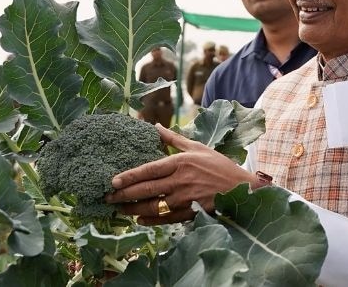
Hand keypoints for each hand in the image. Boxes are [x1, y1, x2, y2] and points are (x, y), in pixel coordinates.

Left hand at [106, 124, 257, 223]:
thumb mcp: (198, 148)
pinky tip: (139, 218)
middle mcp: (180, 181)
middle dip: (124, 195)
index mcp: (181, 163)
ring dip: (133, 209)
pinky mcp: (189, 213)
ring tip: (119, 209)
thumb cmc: (219, 166)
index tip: (113, 181)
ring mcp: (184, 199)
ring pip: (152, 206)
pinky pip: (164, 218)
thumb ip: (173, 139)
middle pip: (146, 189)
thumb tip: (154, 127)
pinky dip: (150, 219)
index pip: (149, 170)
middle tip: (107, 197)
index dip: (129, 176)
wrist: (240, 189)